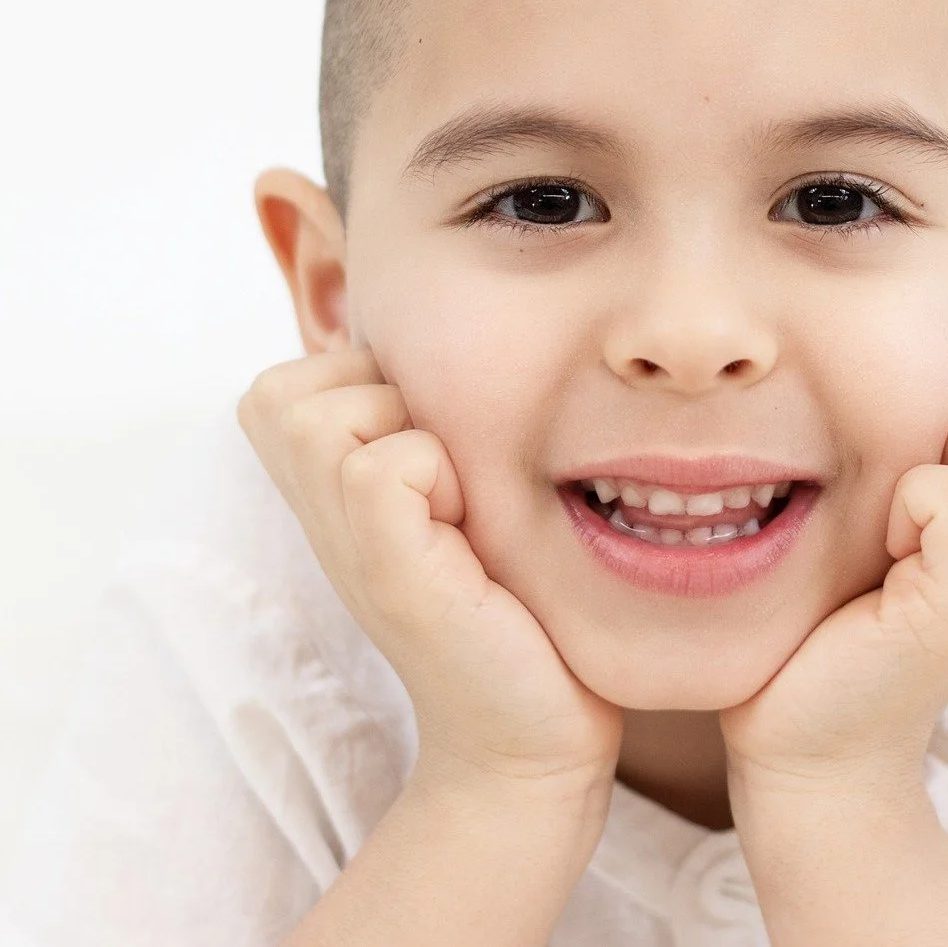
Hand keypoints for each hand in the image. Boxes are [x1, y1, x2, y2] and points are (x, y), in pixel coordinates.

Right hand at [237, 347, 623, 792]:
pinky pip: (380, 467)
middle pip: (288, 389)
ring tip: (458, 501)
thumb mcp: (455, 497)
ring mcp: (345, 548)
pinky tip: (469, 530)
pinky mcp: (390, 575)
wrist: (533, 731)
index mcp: (333, 494)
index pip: (291, 380)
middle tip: (444, 471)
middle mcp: (320, 518)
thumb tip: (431, 342)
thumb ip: (421, 429)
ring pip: (324, 418)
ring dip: (411, 436)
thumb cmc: (512, 604)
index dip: (366, 385)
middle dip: (378, 399)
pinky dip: (436, 475)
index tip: (431, 450)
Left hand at [718, 379, 947, 787]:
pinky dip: (912, 501)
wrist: (814, 744)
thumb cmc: (844, 618)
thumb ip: (937, 458)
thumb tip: (930, 380)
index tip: (927, 458)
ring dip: (945, 456)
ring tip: (900, 520)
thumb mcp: (905, 523)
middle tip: (914, 482)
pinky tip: (884, 551)